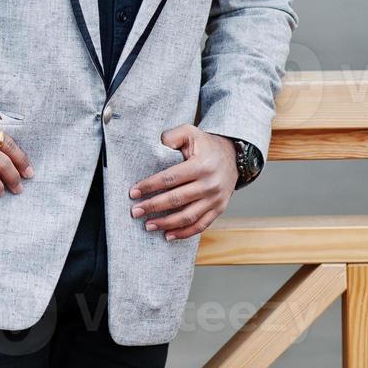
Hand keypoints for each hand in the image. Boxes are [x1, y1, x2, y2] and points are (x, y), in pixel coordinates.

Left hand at [127, 125, 236, 240]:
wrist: (233, 156)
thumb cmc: (206, 145)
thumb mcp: (190, 132)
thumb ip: (173, 135)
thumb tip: (159, 144)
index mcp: (201, 165)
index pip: (170, 178)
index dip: (150, 186)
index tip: (133, 193)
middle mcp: (210, 184)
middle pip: (177, 199)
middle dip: (153, 206)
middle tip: (135, 211)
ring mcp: (216, 199)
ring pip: (188, 216)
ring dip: (166, 223)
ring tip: (148, 225)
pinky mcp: (219, 209)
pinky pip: (201, 225)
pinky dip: (184, 233)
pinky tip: (168, 235)